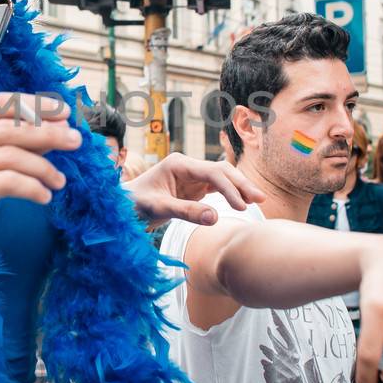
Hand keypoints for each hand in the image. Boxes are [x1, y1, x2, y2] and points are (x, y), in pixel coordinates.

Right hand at [0, 94, 80, 280]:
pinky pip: (6, 182)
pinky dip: (32, 187)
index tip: (64, 113)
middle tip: (75, 141)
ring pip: (9, 155)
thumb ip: (15, 147)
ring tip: (59, 181)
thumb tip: (57, 128)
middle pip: (7, 126)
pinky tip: (44, 197)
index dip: (34, 105)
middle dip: (47, 132)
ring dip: (43, 166)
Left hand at [123, 153, 264, 225]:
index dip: (229, 188)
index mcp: (178, 164)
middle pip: (221, 171)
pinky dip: (230, 194)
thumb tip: (215, 218)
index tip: (242, 206)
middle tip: (261, 199)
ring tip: (258, 200)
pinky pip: (216, 188)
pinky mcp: (193, 188)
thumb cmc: (135, 205)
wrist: (121, 208)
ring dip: (239, 188)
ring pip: (222, 178)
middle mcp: (187, 166)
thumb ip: (186, 212)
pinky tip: (243, 202)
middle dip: (241, 184)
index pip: (212, 172)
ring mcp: (191, 176)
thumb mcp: (159, 209)